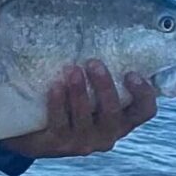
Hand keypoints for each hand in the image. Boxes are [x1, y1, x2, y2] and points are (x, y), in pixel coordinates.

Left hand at [1, 60, 157, 159]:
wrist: (32, 131)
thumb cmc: (68, 103)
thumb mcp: (89, 90)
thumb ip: (100, 75)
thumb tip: (106, 30)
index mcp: (120, 121)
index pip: (144, 111)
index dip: (143, 94)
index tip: (131, 73)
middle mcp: (106, 135)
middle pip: (113, 114)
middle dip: (104, 87)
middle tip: (93, 62)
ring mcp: (83, 143)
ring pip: (86, 119)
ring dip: (79, 93)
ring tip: (71, 69)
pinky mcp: (58, 145)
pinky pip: (60, 124)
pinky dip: (58, 103)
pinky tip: (54, 86)